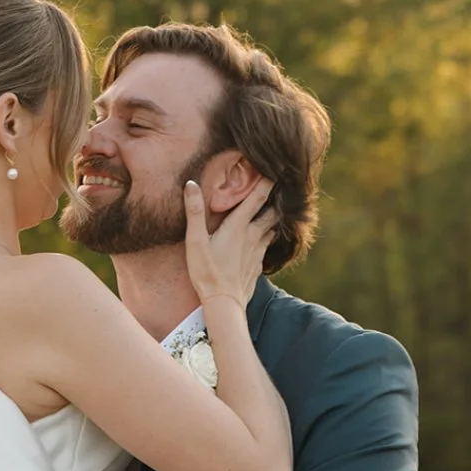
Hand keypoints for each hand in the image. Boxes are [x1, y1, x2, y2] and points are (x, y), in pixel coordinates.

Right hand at [184, 177, 275, 307]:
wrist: (224, 303)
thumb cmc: (207, 272)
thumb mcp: (195, 241)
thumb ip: (194, 212)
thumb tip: (190, 184)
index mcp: (238, 226)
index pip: (257, 197)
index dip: (266, 181)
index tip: (274, 167)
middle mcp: (253, 236)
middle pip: (272, 211)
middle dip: (276, 197)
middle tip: (280, 185)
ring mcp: (258, 251)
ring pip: (273, 228)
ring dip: (275, 217)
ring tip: (276, 207)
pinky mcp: (258, 265)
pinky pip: (268, 246)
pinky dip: (269, 237)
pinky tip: (265, 238)